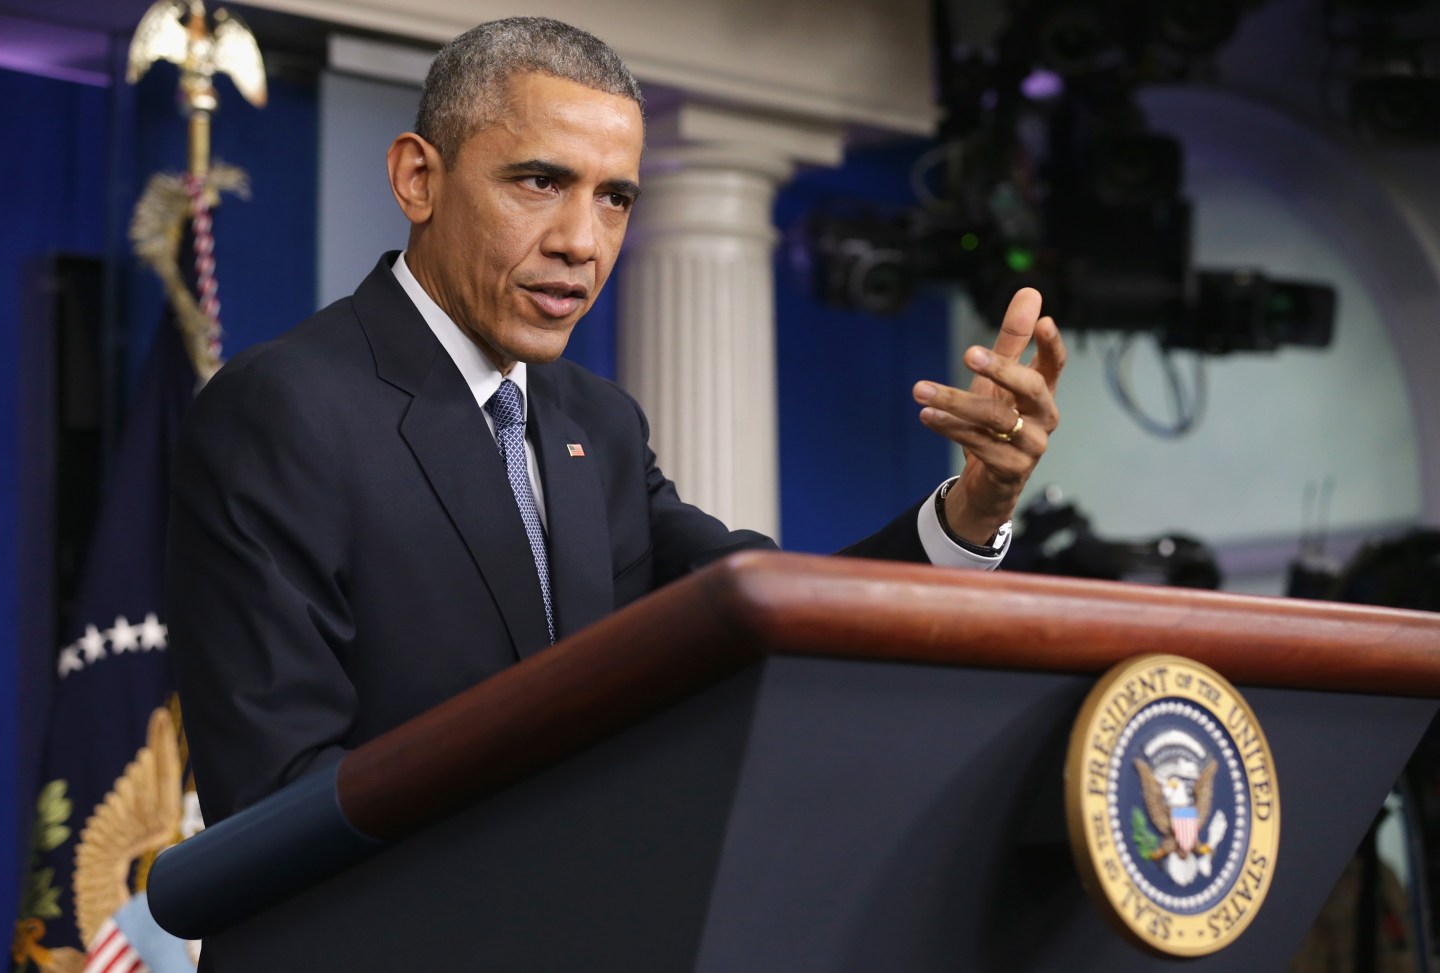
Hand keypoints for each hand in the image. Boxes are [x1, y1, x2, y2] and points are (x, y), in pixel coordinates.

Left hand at [912, 287, 1065, 545]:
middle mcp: (1044, 417)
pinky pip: (981, 444)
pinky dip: (951, 428)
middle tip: (968, 353)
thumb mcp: (999, 379)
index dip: (1051, 344)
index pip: (1055, 364)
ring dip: (956, 402)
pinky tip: (928, 417)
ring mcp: (1031, 445)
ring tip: (921, 390)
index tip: (1043, 321)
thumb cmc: (996, 422)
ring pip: (997, 418)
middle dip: (1001, 368)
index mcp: (1043, 392)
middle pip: (1031, 387)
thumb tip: (1030, 293)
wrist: (988, 483)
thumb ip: (1013, 339)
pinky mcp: (1011, 469)